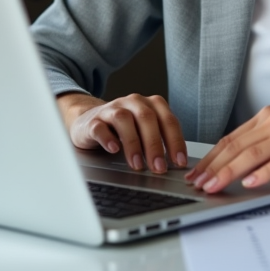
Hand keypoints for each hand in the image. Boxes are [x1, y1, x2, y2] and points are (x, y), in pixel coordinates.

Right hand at [60, 92, 187, 172]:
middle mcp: (133, 103)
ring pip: (123, 120)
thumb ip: (159, 141)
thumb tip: (175, 163)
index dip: (175, 141)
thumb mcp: (145, 131)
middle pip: (147, 118)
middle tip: (159, 167)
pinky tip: (113, 150)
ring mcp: (112, 109)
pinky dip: (107, 138)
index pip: (168, 120)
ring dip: (133, 143)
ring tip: (137, 165)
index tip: (179, 161)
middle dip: (155, 145)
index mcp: (150, 104)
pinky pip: (100, 127)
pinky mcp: (93, 121)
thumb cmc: (123, 129)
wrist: (90, 120)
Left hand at [184, 106, 269, 193]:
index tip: (196, 174)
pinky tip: (250, 182)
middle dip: (214, 167)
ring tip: (214, 186)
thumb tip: (234, 169)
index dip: (211, 158)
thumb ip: (264, 147)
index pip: (232, 139)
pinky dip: (263, 173)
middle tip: (198, 184)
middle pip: (238, 146)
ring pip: (253, 154)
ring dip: (230, 172)